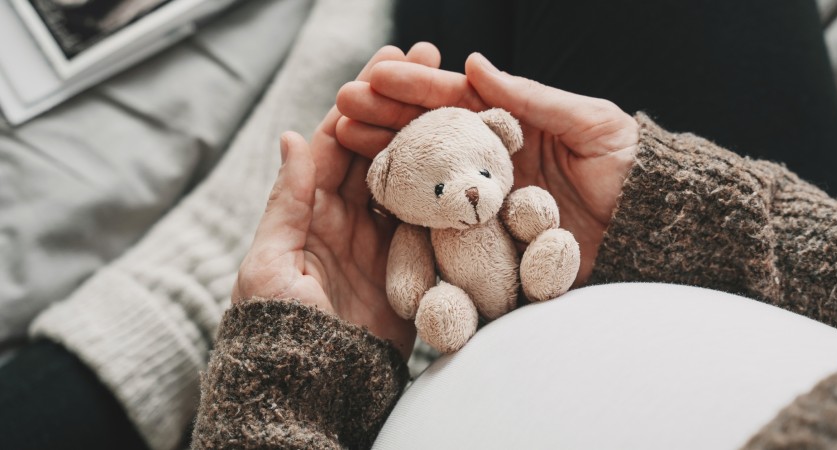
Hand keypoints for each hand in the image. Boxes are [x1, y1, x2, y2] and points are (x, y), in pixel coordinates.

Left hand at [232, 44, 441, 358]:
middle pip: (380, 149)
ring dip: (430, 138)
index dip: (363, 99)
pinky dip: (450, 192)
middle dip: (402, 104)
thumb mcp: (270, 261)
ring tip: (460, 97)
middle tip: (430, 60)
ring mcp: (384, 239)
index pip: (338, 141)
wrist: (313, 384)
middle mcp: (351, 217)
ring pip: (411, 178)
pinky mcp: (412, 265)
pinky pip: (432, 222)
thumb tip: (293, 135)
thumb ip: (288, 201)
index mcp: (312, 208)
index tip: (388, 59)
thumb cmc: (278, 326)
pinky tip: (474, 160)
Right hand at [335, 46, 636, 283]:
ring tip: (345, 144)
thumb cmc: (629, 164)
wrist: (652, 226)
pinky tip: (374, 206)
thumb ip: (533, 99)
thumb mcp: (590, 123)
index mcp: (511, 124)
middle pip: (429, 136)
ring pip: (426, 179)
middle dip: (384, 118)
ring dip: (386, 161)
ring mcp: (486, 203)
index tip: (374, 76)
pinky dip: (409, 219)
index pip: (454, 100)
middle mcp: (491, 161)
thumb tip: (476, 62)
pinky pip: (445, 231)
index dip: (414, 87)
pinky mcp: (491, 243)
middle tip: (342, 106)